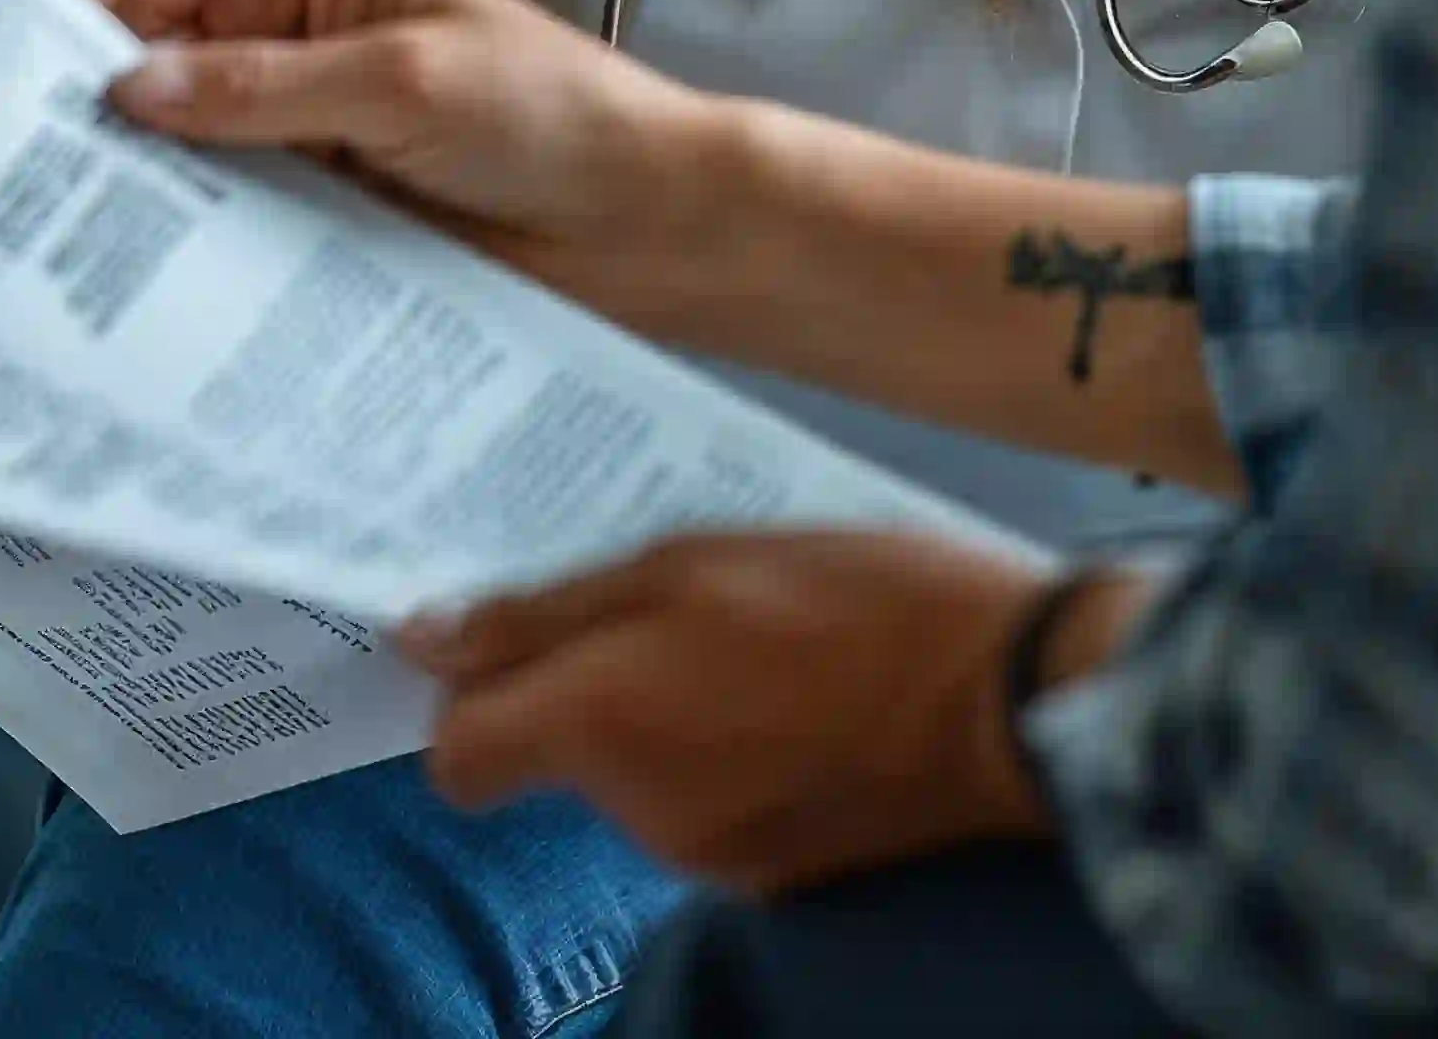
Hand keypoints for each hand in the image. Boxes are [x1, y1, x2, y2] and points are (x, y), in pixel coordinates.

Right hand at [65, 0, 743, 316]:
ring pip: (167, 158)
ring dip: (113, 195)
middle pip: (135, 68)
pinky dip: (172, 254)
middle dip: (65, 114)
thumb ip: (264, 90)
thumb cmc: (553, 117)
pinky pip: (217, 230)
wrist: (652, 227)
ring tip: (24, 252)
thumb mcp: (405, 81)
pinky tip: (121, 297)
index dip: (58, 14)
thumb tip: (126, 92)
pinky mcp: (308, 220)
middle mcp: (274, 45)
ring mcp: (287, 138)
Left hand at [400, 530, 1150, 892]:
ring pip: (638, 779)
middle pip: (557, 759)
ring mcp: (710, 856)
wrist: (1014, 699)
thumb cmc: (855, 602)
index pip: (458, 758)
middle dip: (591, 688)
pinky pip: (709, 807)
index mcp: (601, 723)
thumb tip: (423, 637)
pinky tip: (801, 699)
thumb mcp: (692, 561)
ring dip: (669, 716)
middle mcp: (639, 811)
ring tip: (757, 641)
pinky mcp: (777, 875)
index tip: (514, 638)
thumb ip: (547, 611)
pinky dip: (731, 758)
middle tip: (675, 602)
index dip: (469, 698)